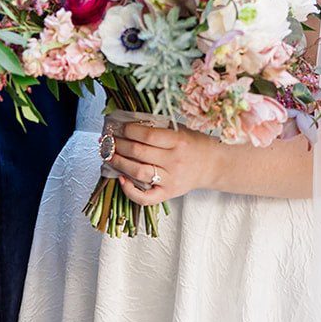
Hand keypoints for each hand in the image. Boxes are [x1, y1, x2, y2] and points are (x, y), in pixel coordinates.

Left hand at [106, 121, 221, 206]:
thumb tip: (128, 124)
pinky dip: (130, 191)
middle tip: (108, 139)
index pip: (148, 135)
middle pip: (139, 153)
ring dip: (119, 163)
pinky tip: (121, 179)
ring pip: (138, 173)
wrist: (212, 165)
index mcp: (179, 141)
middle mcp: (174, 161)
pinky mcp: (168, 194)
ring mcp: (171, 180)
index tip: (119, 127)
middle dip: (118, 145)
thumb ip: (158, 127)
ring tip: (108, 155)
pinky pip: (146, 198)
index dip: (129, 130)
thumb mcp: (180, 129)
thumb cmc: (194, 144)